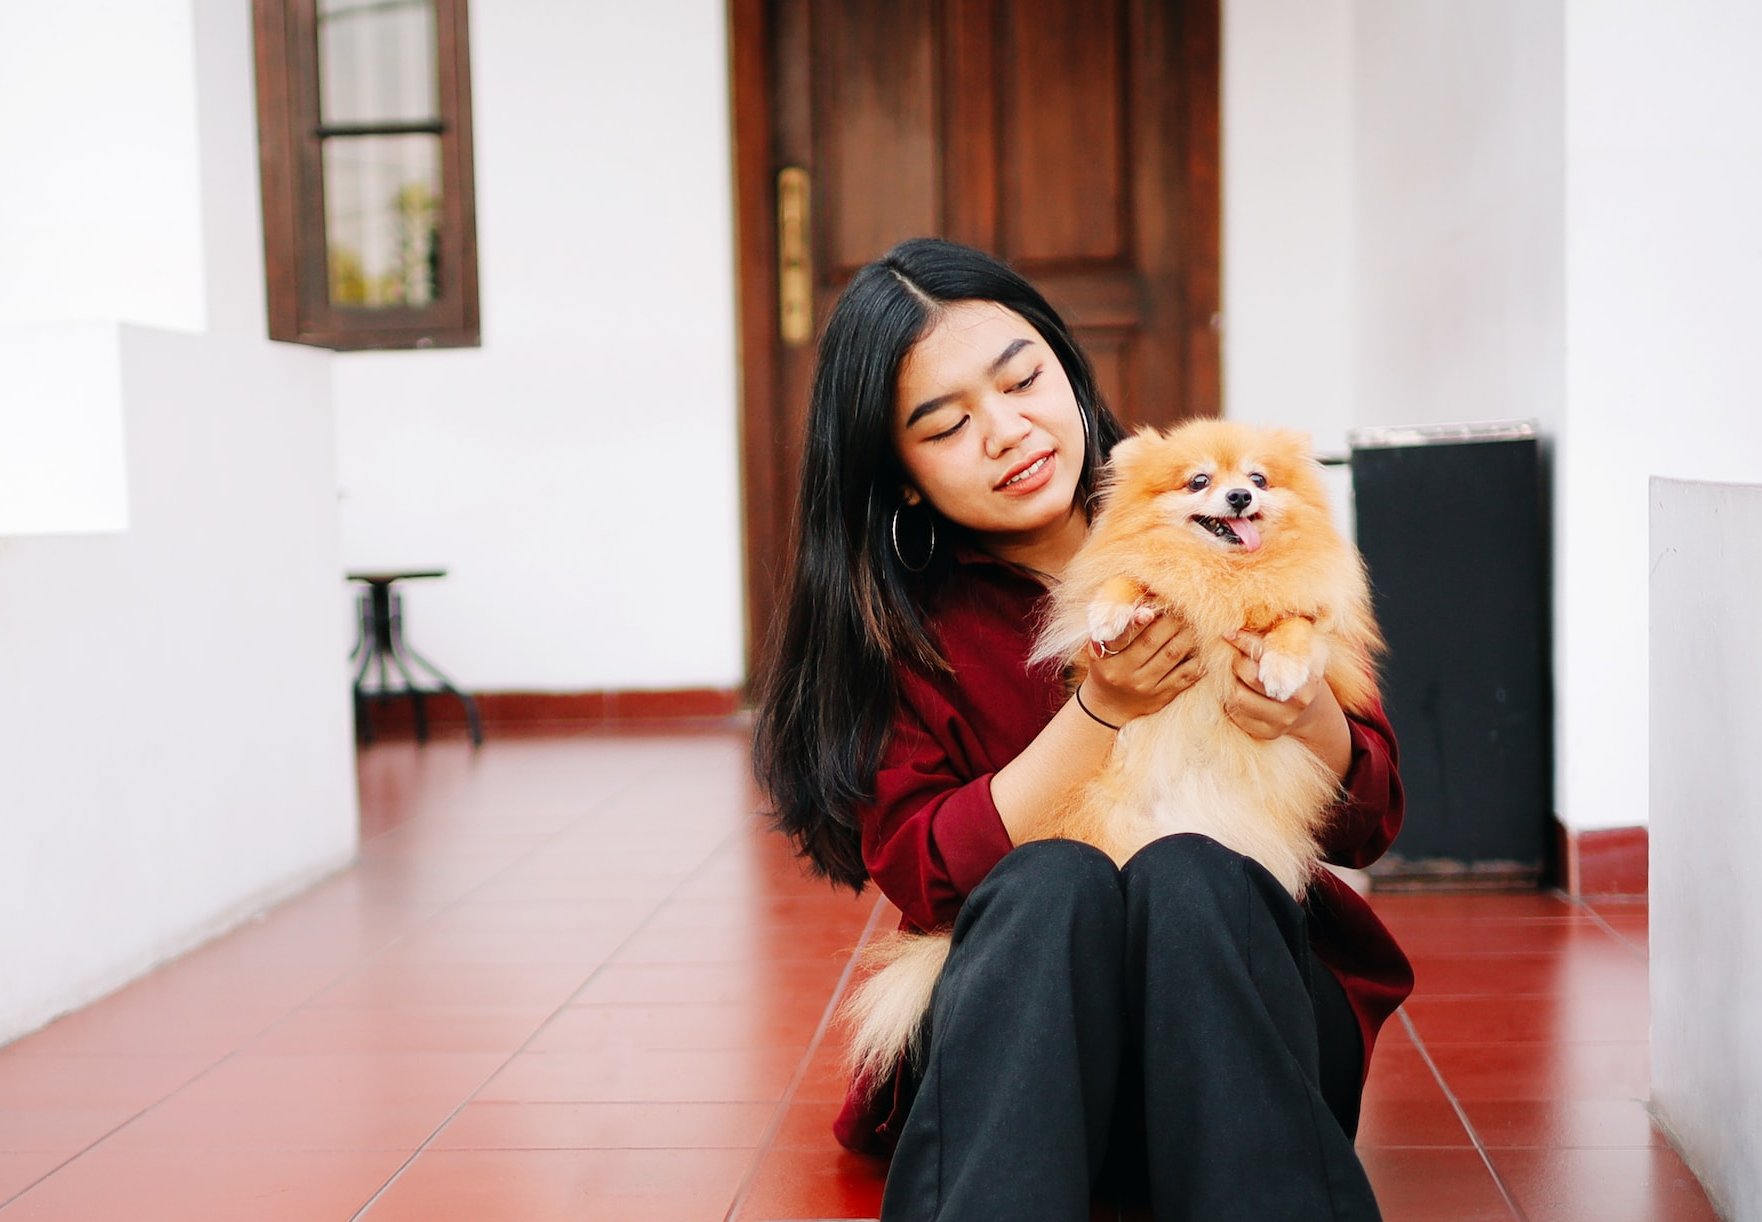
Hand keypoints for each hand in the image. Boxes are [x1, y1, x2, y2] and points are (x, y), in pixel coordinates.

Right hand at [1077, 608, 1203, 725]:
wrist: (1108, 704)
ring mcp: (1144, 686)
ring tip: (1193, 622)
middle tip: (1181, 607)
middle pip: (1151, 641)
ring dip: (1186, 634)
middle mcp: (1124, 673)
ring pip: (1172, 655)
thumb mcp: (1099, 648)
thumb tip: (1141, 603)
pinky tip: (1203, 648)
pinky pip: (1185, 675)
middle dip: (1169, 620)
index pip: (1122, 636)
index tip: (1149, 610)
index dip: (1136, 622)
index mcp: (1105, 658)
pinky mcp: (1162, 696)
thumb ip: (1115, 627)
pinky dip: (1197, 659)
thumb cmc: (1107, 665)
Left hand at [1222, 630, 1351, 775]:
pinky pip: (1236, 713)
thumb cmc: (1296, 669)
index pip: (1268, 654)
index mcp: (1308, 673)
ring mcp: (1282, 720)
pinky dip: (1230, 700)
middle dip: (1237, 661)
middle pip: (1250, 675)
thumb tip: (1273, 608)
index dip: (1245, 641)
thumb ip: (1284, 632)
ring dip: (1230, 682)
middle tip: (1236, 656)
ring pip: (1238, 697)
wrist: (1309, 709)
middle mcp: (1298, 700)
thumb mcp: (1299, 648)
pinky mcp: (1266, 732)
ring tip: (1236, 674)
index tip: (1228, 633)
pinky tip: (1240, 690)